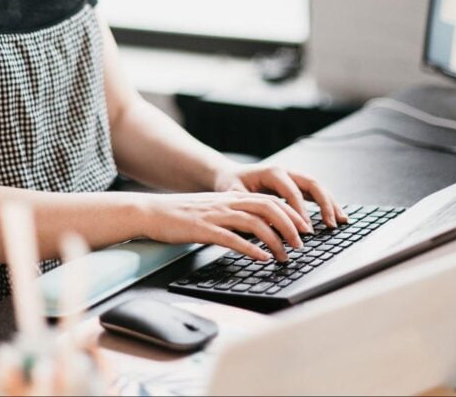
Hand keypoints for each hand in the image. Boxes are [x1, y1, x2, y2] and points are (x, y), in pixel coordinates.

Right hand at [139, 192, 311, 261]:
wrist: (152, 212)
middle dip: (290, 225)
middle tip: (302, 243)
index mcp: (231, 197)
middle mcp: (227, 203)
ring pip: (254, 222)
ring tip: (285, 255)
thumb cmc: (182, 215)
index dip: (291, 213)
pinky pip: (232, 237)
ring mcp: (216, 215)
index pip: (270, 200)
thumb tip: (260, 231)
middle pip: (268, 207)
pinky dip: (251, 248)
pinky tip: (261, 258)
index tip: (304, 228)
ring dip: (275, 239)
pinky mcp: (203, 229)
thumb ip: (235, 217)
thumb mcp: (214, 211)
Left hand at [213, 163, 347, 230]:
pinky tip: (335, 217)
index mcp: (272, 172)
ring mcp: (292, 177)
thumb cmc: (230, 185)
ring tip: (342, 221)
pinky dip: (326, 204)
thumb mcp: (235, 197)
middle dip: (324, 205)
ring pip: (318, 188)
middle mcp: (286, 172)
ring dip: (331, 204)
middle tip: (331, 225)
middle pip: (313, 184)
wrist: (228, 175)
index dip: (301, 211)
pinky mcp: (295, 185)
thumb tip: (269, 227)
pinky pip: (315, 193)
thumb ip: (251, 209)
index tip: (307, 230)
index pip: (292, 192)